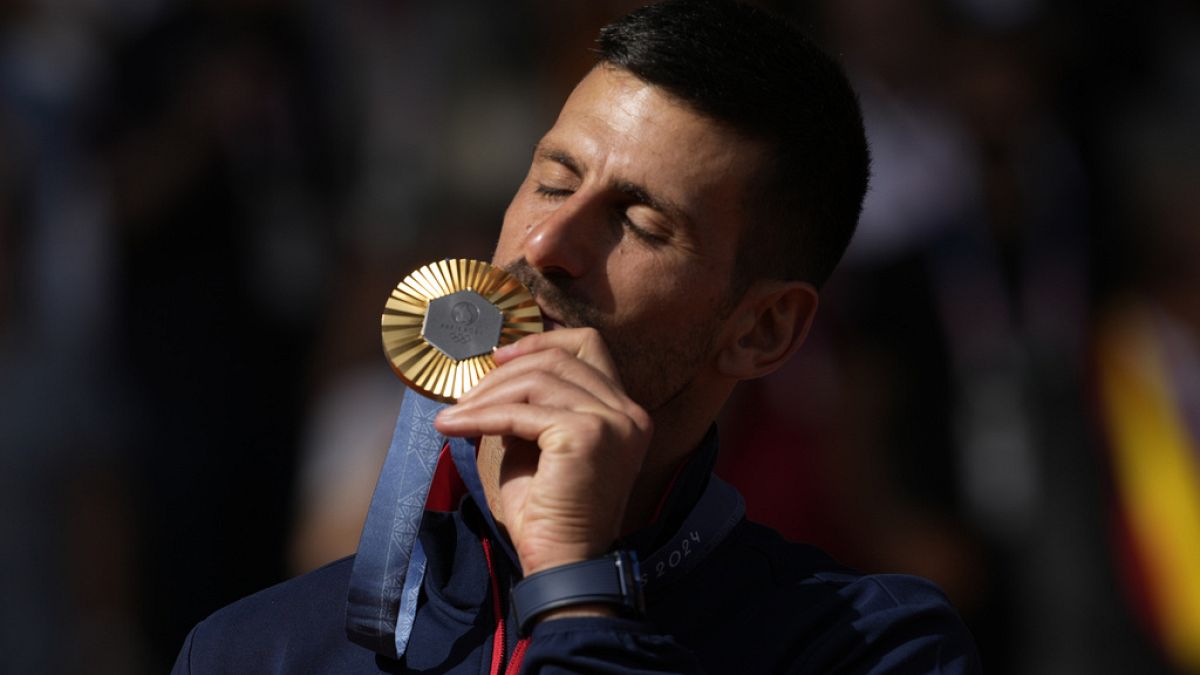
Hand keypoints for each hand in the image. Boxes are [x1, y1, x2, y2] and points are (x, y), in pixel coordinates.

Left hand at [434, 328, 652, 574]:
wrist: (561, 563)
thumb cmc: (548, 515)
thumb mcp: (539, 446)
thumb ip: (532, 409)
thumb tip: (496, 379)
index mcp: (625, 413)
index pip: (591, 347)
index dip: (544, 341)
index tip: (502, 356)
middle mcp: (628, 413)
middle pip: (560, 358)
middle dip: (505, 371)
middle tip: (466, 393)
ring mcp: (612, 422)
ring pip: (537, 380)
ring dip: (487, 395)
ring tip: (454, 416)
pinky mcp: (586, 435)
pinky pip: (520, 413)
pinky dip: (481, 417)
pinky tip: (452, 427)